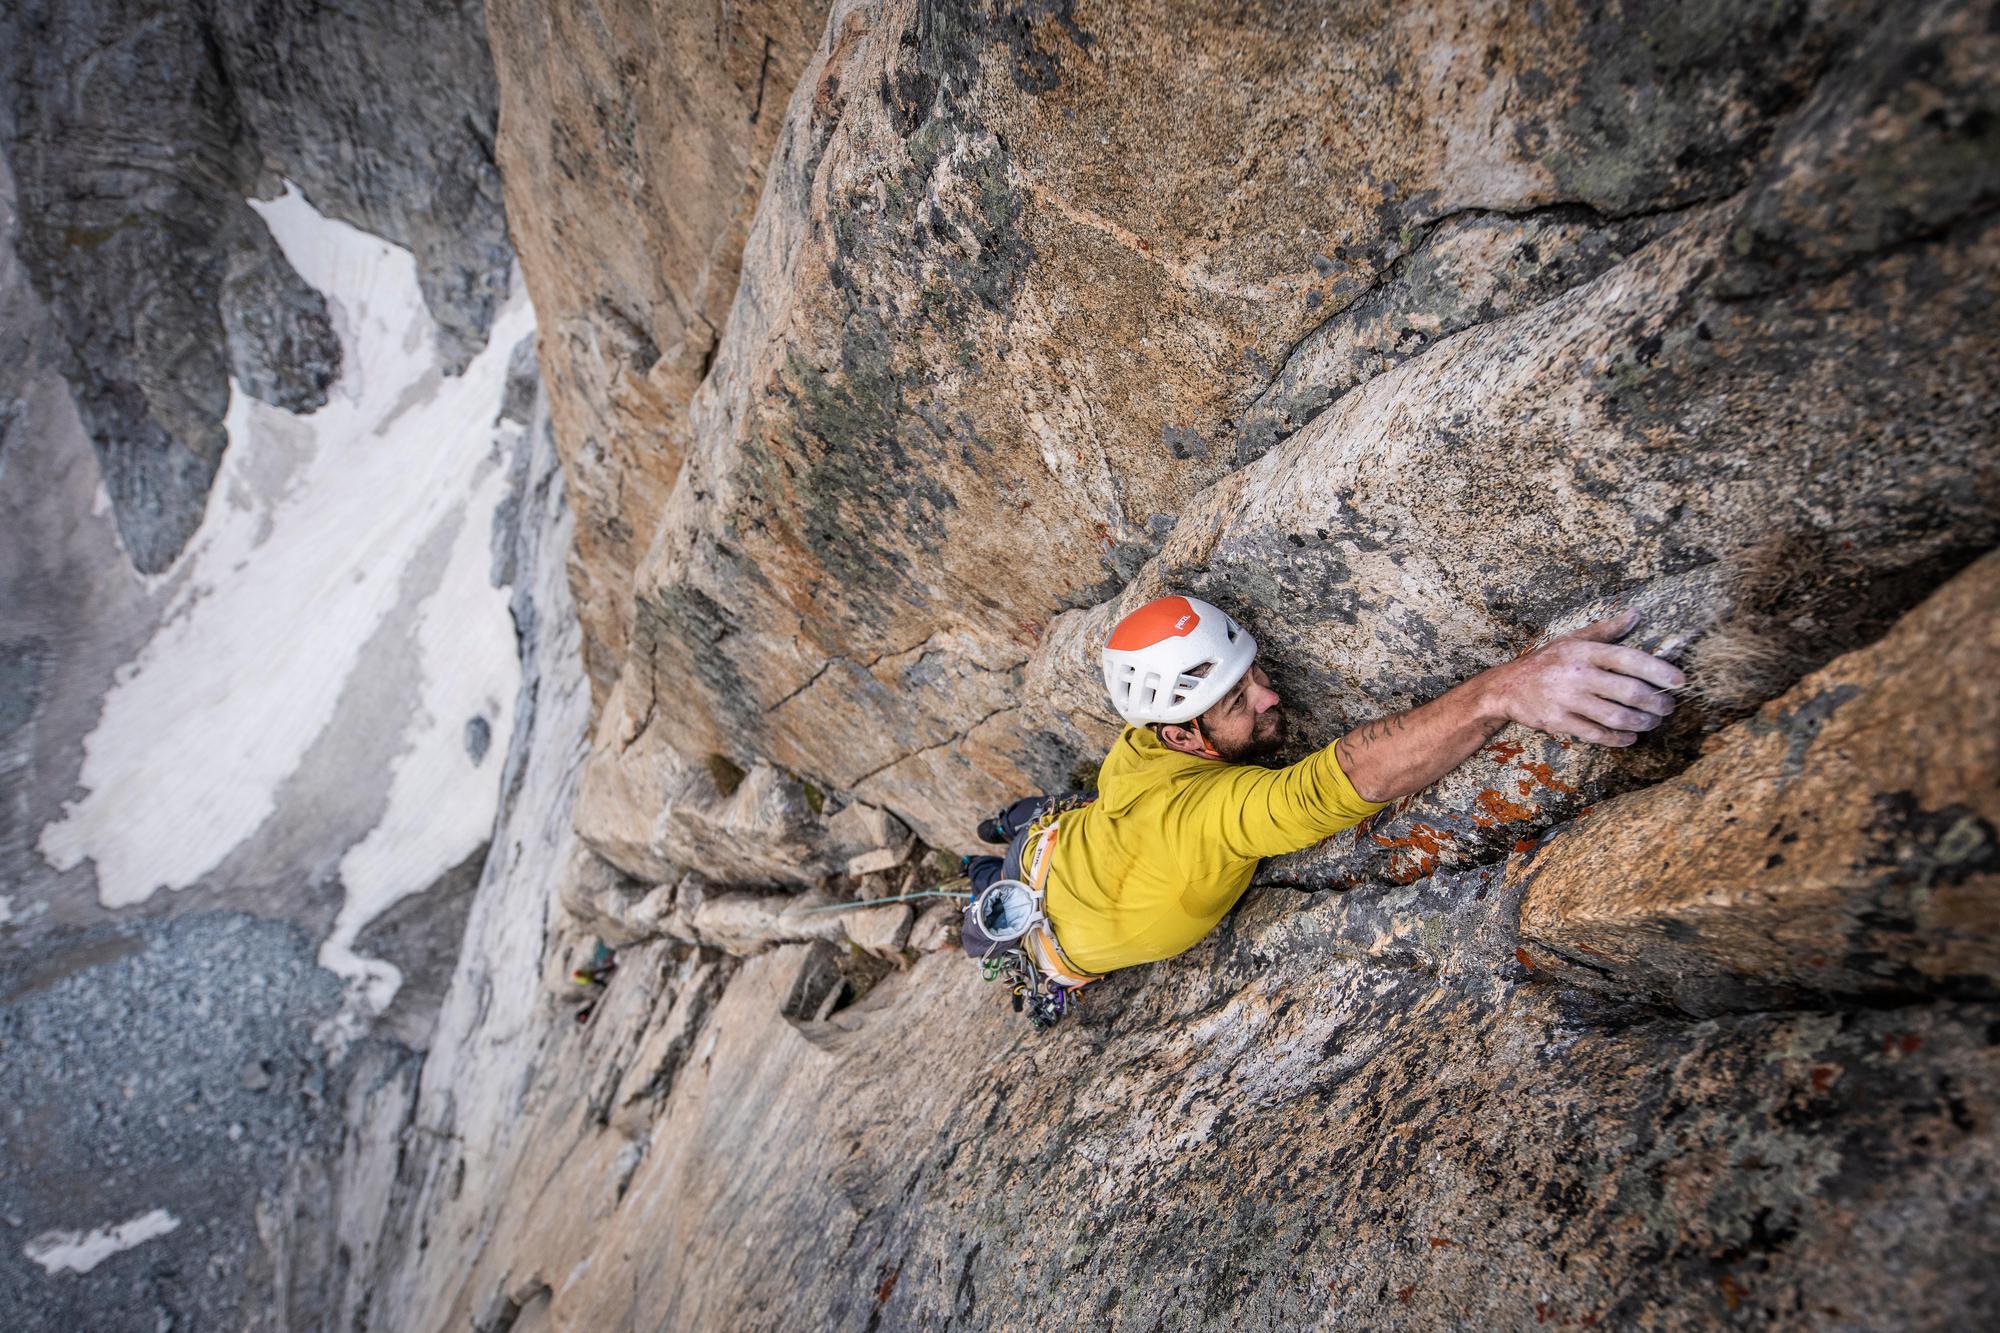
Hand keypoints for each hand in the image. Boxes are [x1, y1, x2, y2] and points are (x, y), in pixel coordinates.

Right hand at [1490, 609, 1683, 746]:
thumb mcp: (1573, 640)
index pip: (1630, 659)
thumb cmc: (1546, 661)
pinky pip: (1596, 734)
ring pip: (1616, 716)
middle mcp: (1578, 674)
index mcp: (1585, 652)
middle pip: (1629, 692)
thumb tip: (1635, 614)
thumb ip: (1606, 629)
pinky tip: (1629, 737)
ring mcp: (1568, 699)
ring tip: (1652, 722)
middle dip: (1656, 703)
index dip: (1660, 671)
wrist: (1507, 686)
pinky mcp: (1559, 721)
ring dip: (1642, 722)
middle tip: (1667, 707)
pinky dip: (1618, 739)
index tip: (1680, 681)